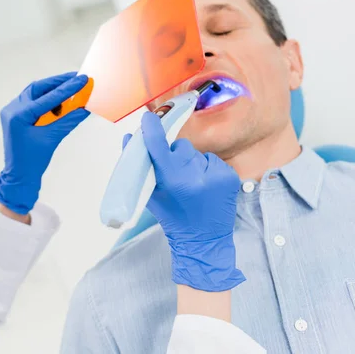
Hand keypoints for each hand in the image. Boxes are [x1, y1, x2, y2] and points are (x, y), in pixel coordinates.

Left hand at [0, 72, 89, 214]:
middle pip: (39, 88)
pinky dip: (46, 100)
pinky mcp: (15, 116)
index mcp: (19, 115)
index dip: (67, 88)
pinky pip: (32, 102)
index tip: (82, 80)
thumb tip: (85, 107)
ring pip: (35, 93)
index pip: (48, 97)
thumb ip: (69, 120)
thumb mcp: (52, 138)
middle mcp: (12, 109)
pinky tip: (59, 102)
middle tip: (76, 78)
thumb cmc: (32, 161)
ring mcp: (12, 112)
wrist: (19, 177)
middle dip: (58, 83)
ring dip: (52, 90)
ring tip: (70, 89)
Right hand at [137, 111, 244, 291]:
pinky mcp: (230, 177)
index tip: (148, 117)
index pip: (159, 147)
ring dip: (191, 163)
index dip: (152, 130)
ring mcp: (216, 176)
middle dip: (175, 155)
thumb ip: (139, 167)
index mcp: (173, 182)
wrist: (203, 240)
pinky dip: (206, 169)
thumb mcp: (151, 195)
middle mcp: (195, 177)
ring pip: (196, 154)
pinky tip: (205, 186)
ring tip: (191, 184)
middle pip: (180, 147)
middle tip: (174, 174)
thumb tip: (128, 139)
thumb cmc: (172, 217)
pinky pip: (211, 160)